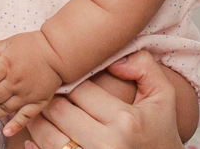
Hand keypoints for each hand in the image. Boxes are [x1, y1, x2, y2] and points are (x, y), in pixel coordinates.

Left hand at [0, 31, 63, 136]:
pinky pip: (25, 116)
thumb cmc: (34, 44)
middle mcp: (14, 81)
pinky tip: (6, 131)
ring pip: (5, 108)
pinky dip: (15, 125)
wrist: (59, 52)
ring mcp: (26, 93)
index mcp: (6, 64)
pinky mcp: (38, 101)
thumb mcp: (10, 41)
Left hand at [24, 51, 183, 148]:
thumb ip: (144, 67)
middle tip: (49, 90)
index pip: (79, 90)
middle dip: (50, 98)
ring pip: (46, 135)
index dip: (69, 80)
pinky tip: (37, 136)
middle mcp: (106, 144)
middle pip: (58, 111)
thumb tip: (114, 59)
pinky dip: (36, 145)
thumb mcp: (163, 96)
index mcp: (125, 121)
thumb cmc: (159, 131)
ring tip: (40, 110)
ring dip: (39, 120)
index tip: (67, 78)